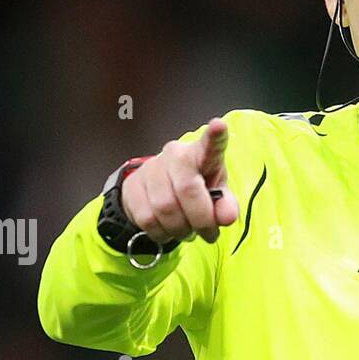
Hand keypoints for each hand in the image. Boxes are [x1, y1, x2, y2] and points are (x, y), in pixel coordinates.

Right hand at [121, 118, 239, 244]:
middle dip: (201, 220)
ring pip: (165, 208)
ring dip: (181, 230)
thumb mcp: (216, 195)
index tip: (219, 126)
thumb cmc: (195, 188)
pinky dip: (162, 233)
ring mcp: (150, 169)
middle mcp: (174, 155)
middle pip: (187, 190)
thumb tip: (226, 217)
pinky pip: (147, 219)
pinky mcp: (132, 186)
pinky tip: (168, 230)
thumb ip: (226, 205)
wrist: (157, 191)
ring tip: (187, 231)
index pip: (210, 145)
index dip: (215, 137)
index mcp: (201, 154)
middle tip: (208, 233)